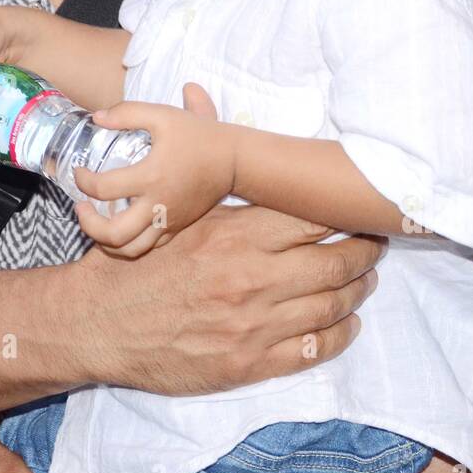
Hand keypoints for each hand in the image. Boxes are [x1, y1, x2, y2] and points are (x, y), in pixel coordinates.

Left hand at [73, 82, 235, 257]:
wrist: (234, 159)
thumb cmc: (198, 134)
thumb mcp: (162, 115)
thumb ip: (127, 112)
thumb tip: (97, 117)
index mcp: (151, 176)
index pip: (104, 189)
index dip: (83, 182)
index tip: (79, 172)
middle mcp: (158, 205)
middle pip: (114, 233)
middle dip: (88, 225)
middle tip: (80, 207)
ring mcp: (168, 220)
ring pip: (130, 249)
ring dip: (105, 241)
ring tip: (95, 223)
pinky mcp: (177, 227)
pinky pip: (149, 247)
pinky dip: (128, 244)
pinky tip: (120, 227)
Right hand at [74, 202, 385, 394]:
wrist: (98, 322)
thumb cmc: (136, 264)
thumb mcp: (177, 215)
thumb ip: (216, 182)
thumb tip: (208, 108)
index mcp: (234, 234)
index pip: (313, 218)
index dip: (344, 214)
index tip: (357, 210)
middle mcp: (251, 278)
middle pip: (336, 262)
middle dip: (364, 253)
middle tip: (374, 246)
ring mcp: (253, 324)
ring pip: (331, 305)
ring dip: (358, 291)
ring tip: (365, 281)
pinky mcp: (248, 364)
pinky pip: (313, 350)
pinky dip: (340, 335)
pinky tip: (347, 324)